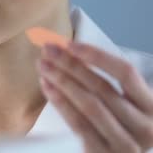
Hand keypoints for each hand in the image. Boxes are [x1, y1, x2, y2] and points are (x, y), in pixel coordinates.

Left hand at [38, 42, 152, 152]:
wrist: (119, 152)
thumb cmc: (119, 120)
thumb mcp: (124, 100)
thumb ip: (102, 77)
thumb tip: (66, 49)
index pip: (126, 73)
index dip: (97, 56)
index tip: (70, 44)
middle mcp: (145, 126)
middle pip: (102, 88)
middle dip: (71, 65)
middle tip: (49, 50)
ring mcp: (125, 144)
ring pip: (89, 106)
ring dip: (62, 81)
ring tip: (44, 66)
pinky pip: (78, 124)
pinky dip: (60, 103)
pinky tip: (47, 86)